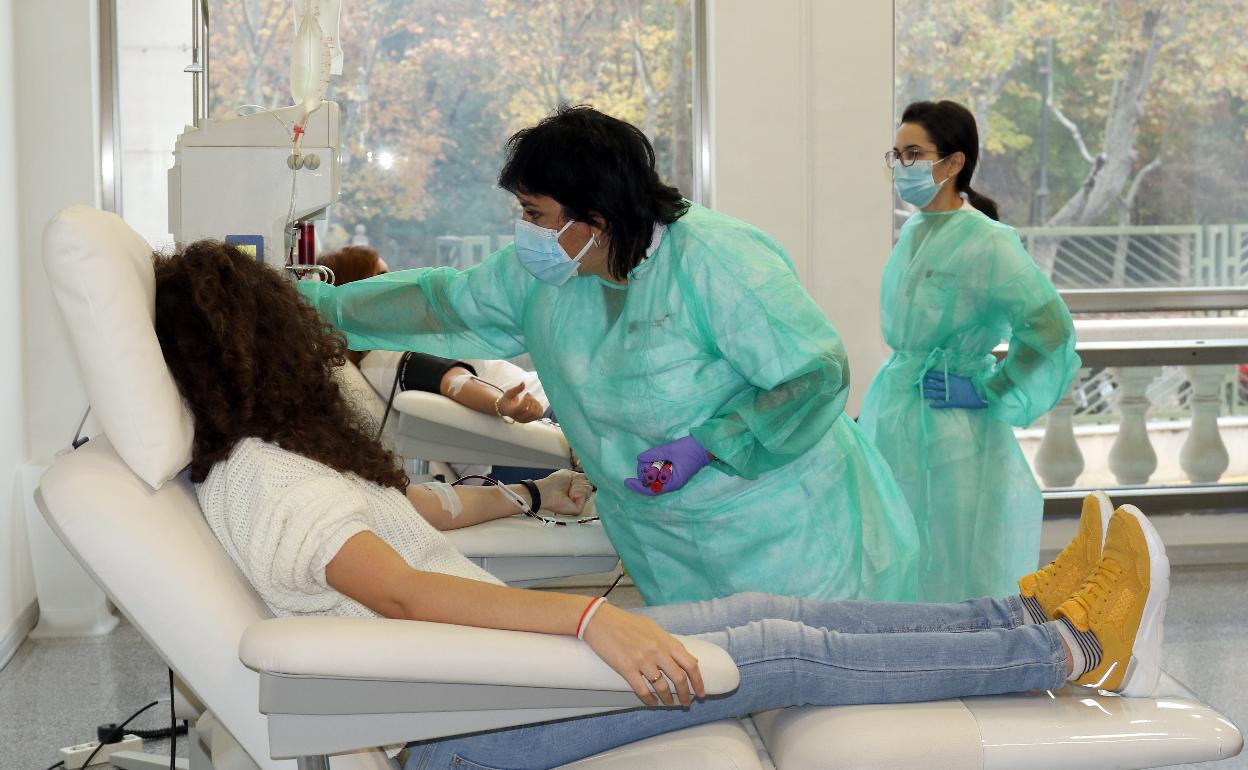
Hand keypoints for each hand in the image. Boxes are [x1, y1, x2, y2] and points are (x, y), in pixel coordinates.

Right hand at [495, 382, 544, 422]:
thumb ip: (516, 389)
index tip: (527, 394)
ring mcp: (525, 420)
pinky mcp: (530, 420)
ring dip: (537, 404)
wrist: (506, 409)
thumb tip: (523, 383)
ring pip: (537, 414)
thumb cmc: (507, 400)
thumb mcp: (509, 393)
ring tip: (532, 399)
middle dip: (533, 401)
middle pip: (531, 412)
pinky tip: (534, 403)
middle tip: (529, 395)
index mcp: (512, 412)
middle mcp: (519, 418)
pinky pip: (539, 415)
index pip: (523, 408)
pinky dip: (539, 408)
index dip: (527, 400)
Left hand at [534, 470, 592, 514]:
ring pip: (589, 489)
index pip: (589, 481)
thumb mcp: (569, 474)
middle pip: (590, 485)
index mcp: (577, 487)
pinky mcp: (578, 509)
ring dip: (577, 487)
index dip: (583, 479)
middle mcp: (579, 495)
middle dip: (579, 482)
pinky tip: (570, 496)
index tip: (575, 479)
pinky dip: (577, 493)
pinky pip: (585, 498)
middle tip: (569, 486)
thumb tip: (590, 478)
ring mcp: (579, 502)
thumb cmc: (553, 483)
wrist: (546, 491)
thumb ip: (581, 476)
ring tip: (568, 491)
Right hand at [581, 603, 705, 706]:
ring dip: (668, 699)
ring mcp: (641, 660)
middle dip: (686, 694)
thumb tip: (686, 657)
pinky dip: (650, 700)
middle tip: (687, 702)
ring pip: (662, 687)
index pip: (690, 663)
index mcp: (665, 640)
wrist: (600, 621)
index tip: (701, 692)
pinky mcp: (626, 668)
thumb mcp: (653, 628)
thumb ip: (669, 643)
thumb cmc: (626, 623)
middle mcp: (656, 650)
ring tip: (668, 703)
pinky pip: (642, 690)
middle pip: (679, 678)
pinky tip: (652, 702)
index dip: (698, 680)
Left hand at [624, 435, 709, 495]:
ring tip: (653, 455)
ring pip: (654, 477)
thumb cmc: (689, 449)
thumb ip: (653, 454)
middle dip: (645, 472)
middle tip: (645, 458)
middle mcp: (671, 483)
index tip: (627, 481)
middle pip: (651, 483)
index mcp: (673, 483)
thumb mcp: (669, 450)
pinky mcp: (673, 471)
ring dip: (650, 467)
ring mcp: (672, 477)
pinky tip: (656, 456)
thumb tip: (639, 458)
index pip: (651, 490)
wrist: (705, 445)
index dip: (638, 487)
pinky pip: (659, 471)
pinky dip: (655, 465)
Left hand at [923, 371, 987, 409]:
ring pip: (937, 393)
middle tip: (916, 384)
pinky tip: (930, 405)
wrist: (986, 392)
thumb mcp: (968, 377)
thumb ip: (960, 376)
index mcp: (954, 377)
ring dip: (928, 393)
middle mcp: (950, 385)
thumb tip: (957, 372)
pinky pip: (944, 403)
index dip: (930, 374)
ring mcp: (952, 394)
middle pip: (935, 384)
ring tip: (920, 394)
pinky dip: (937, 404)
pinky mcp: (955, 402)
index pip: (938, 375)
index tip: (922, 373)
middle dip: (926, 384)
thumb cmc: (979, 384)